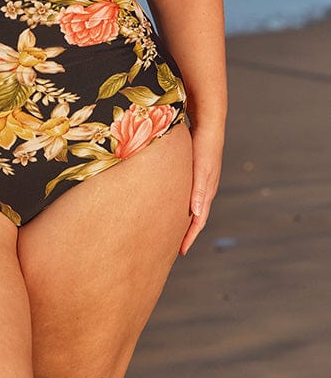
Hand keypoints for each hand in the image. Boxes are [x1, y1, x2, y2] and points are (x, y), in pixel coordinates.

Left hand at [179, 124, 223, 254]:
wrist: (208, 125)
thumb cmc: (205, 147)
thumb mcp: (202, 170)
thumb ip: (200, 191)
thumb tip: (196, 215)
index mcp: (206, 192)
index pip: (198, 221)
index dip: (189, 237)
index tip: (180, 252)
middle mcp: (204, 189)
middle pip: (195, 217)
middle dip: (186, 232)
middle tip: (173, 247)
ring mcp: (199, 180)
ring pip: (191, 206)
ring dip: (183, 218)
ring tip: (169, 228)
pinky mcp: (193, 171)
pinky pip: (186, 193)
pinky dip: (180, 203)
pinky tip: (170, 202)